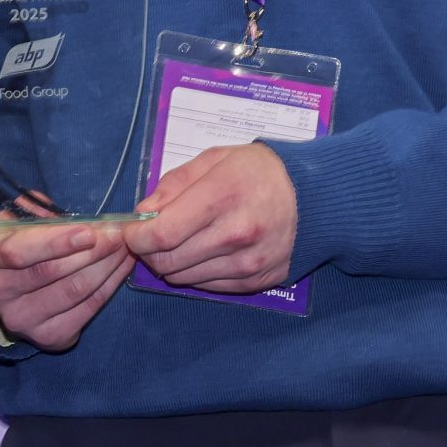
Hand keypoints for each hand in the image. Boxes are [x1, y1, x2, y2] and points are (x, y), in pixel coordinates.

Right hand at [0, 217, 134, 350]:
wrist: (9, 290)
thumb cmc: (17, 245)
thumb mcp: (18, 221)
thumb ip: (39, 213)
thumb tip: (78, 218)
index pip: (20, 253)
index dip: (56, 242)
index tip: (89, 231)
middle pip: (51, 273)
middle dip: (92, 250)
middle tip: (118, 234)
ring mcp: (21, 320)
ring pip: (74, 292)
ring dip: (106, 266)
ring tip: (125, 247)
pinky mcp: (48, 337)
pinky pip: (87, 310)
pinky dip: (110, 287)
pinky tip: (121, 268)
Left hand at [124, 141, 297, 293]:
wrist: (315, 197)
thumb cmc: (259, 171)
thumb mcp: (215, 159)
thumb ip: (174, 184)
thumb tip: (143, 212)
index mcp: (222, 196)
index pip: (162, 234)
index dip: (136, 237)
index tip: (131, 231)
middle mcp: (236, 234)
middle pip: (168, 261)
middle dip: (148, 252)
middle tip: (150, 237)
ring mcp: (247, 263)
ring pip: (184, 278)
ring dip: (171, 264)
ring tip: (179, 242)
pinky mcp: (256, 282)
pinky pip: (207, 286)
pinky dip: (195, 273)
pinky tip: (204, 252)